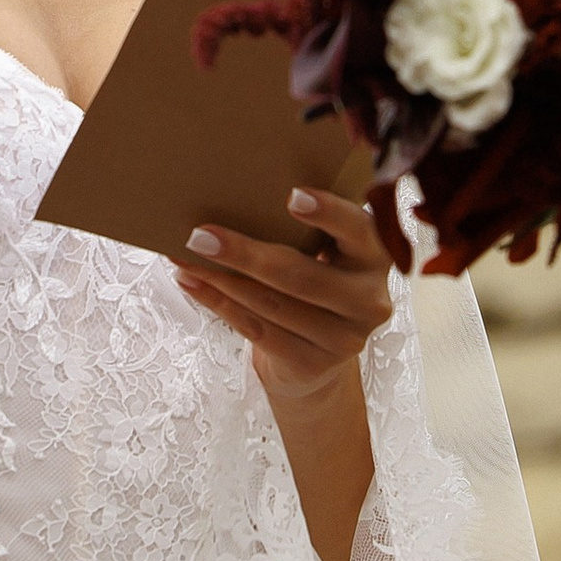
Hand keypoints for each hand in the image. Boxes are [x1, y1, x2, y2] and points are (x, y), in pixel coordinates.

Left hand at [175, 186, 394, 403]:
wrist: (317, 357)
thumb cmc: (313, 283)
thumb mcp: (324, 254)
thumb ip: (305, 231)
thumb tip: (236, 197)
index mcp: (376, 257)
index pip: (358, 230)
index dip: (329, 213)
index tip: (292, 196)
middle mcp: (370, 299)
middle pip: (303, 276)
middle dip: (245, 254)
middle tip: (200, 235)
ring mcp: (345, 339)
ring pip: (272, 305)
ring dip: (221, 279)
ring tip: (185, 257)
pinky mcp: (314, 364)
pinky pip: (257, 330)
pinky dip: (218, 304)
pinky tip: (192, 282)